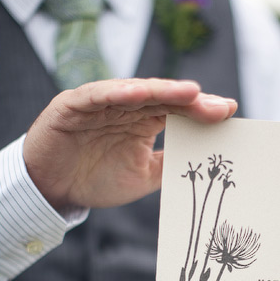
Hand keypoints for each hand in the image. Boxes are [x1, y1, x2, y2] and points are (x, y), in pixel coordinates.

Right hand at [23, 78, 237, 210]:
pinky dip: (115, 92)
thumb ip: (170, 163)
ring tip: (187, 92)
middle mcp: (123, 106)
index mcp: (141, 121)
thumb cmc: (95, 180)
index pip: (176, 109)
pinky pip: (95, 95)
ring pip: (132, 91)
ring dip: (160, 90)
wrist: (51, 190)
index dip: (200, 109)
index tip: (228, 113)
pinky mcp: (72, 105)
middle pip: (161, 97)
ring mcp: (99, 103)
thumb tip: (206, 157)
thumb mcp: (142, 177)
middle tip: (216, 105)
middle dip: (189, 100)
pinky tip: (135, 93)